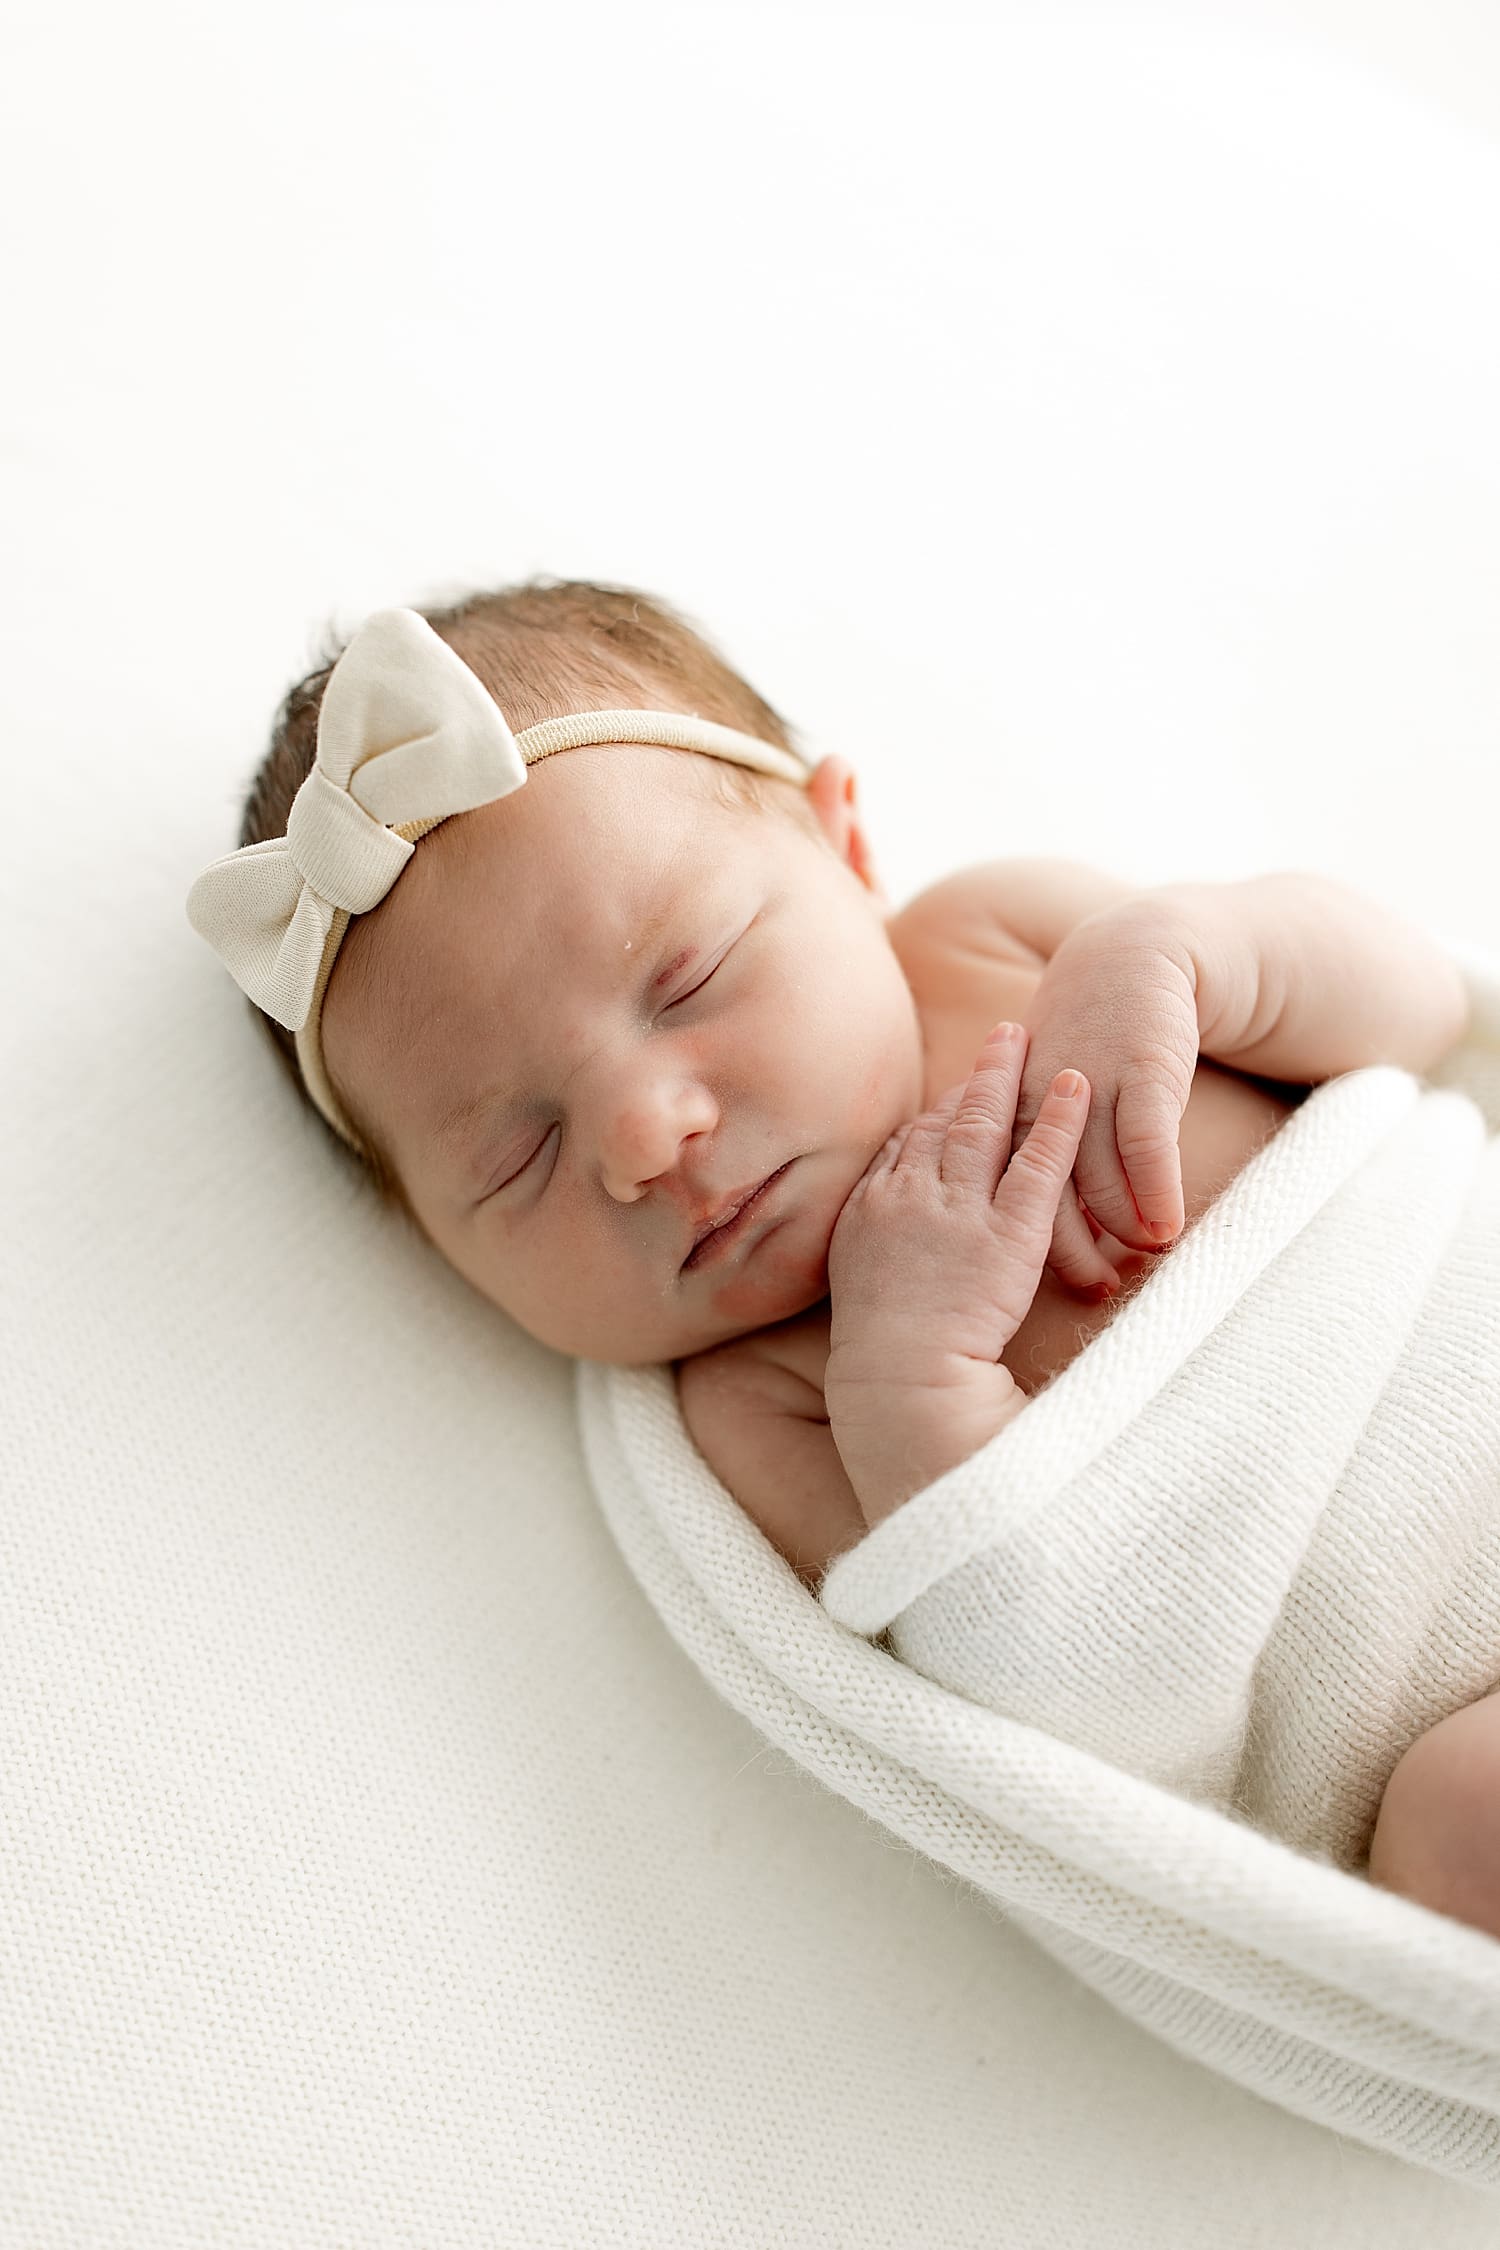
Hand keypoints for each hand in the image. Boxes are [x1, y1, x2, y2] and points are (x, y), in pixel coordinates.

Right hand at [824, 1023, 1091, 1524]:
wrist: (899, 1381)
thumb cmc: (883, 1358)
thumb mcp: (860, 1289)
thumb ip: (876, 1251)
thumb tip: (887, 1243)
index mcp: (870, 1209)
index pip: (906, 1144)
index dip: (937, 1114)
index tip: (960, 1094)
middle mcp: (909, 1196)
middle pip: (944, 1120)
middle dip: (974, 1078)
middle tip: (1002, 1037)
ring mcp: (958, 1210)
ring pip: (985, 1127)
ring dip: (1008, 1077)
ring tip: (1029, 1040)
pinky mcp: (1007, 1232)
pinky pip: (1037, 1163)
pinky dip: (1059, 1120)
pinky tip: (1077, 1086)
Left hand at [1010, 910, 1201, 1295]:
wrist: (1131, 959)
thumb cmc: (1085, 1045)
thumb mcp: (1039, 1093)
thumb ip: (1028, 1150)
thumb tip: (1026, 1223)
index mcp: (1005, 1111)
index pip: (997, 1195)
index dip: (1016, 1243)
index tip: (1027, 1283)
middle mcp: (1038, 1104)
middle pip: (1043, 1197)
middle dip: (1070, 1252)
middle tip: (1095, 1291)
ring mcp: (1090, 1089)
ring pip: (1098, 1181)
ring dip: (1122, 1230)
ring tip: (1140, 1262)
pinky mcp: (1142, 1075)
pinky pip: (1148, 1148)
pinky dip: (1159, 1195)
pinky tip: (1171, 1230)